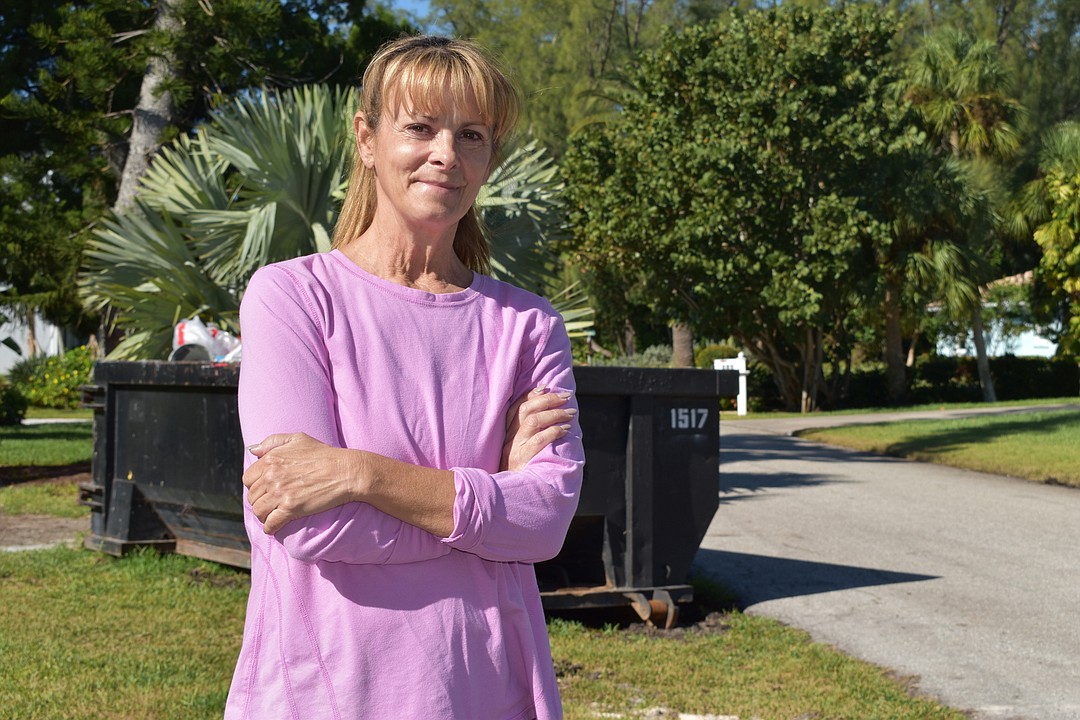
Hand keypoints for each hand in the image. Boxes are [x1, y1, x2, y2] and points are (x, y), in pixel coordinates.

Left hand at [243, 432, 360, 533]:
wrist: (345, 471)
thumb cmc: (324, 454)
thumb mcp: (298, 439)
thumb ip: (272, 442)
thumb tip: (253, 451)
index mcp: (270, 460)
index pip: (248, 479)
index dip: (255, 485)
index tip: (265, 489)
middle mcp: (271, 476)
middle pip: (252, 497)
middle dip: (260, 501)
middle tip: (271, 503)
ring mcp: (280, 493)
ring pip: (258, 511)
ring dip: (264, 515)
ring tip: (272, 515)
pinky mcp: (290, 509)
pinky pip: (270, 524)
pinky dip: (271, 528)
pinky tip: (275, 526)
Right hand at [501, 387, 575, 471]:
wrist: (507, 499)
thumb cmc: (518, 475)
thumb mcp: (517, 453)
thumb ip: (528, 437)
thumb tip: (551, 418)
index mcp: (506, 435)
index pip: (516, 407)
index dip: (531, 395)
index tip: (546, 387)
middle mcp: (509, 439)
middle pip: (526, 409)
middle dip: (548, 399)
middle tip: (565, 396)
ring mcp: (515, 449)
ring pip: (533, 421)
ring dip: (555, 413)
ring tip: (570, 413)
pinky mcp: (522, 460)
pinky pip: (539, 440)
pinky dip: (554, 431)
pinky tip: (566, 429)